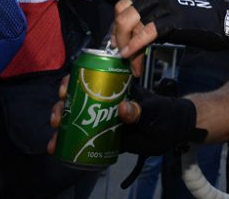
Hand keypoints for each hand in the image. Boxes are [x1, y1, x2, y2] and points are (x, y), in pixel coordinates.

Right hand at [46, 74, 205, 156]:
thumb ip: (140, 109)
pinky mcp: (104, 137)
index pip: (90, 78)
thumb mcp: (153, 109)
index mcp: (115, 88)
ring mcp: (103, 119)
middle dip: (61, 107)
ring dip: (61, 127)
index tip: (65, 90)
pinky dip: (69, 144)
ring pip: (76, 119)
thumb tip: (123, 109)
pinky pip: (83, 139)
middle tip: (56, 117)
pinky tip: (57, 150)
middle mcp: (105, 101)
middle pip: (76, 100)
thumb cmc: (165, 113)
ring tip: (54, 139)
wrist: (173, 133)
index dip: (73, 82)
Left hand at [113, 0, 228, 75]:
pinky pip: (147, 32)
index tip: (118, 43)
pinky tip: (131, 55)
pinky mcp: (174, 18)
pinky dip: (135, 45)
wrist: (223, 21)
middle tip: (123, 54)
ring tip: (132, 63)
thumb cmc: (197, 21)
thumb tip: (128, 37)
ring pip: (132, 23)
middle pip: (123, 13)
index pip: (124, 5)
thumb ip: (150, 19)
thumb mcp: (169, 14)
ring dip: (127, 46)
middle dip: (119, 36)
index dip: (116, 25)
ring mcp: (165, 4)